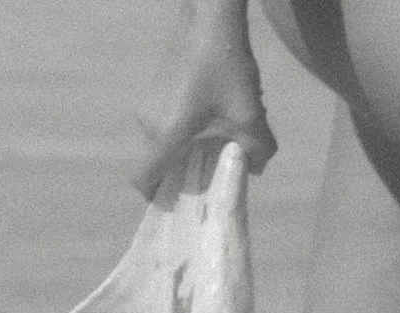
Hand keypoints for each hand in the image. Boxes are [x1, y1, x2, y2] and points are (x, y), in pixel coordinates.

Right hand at [133, 0, 277, 198]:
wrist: (210, 15)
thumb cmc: (227, 67)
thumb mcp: (252, 117)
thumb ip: (257, 153)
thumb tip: (254, 169)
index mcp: (165, 134)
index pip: (142, 178)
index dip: (155, 198)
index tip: (176, 205)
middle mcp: (148, 121)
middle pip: (155, 163)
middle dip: (178, 177)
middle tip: (207, 183)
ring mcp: (148, 103)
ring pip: (160, 142)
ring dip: (182, 153)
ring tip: (214, 152)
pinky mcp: (155, 89)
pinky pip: (163, 124)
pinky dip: (181, 134)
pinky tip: (209, 125)